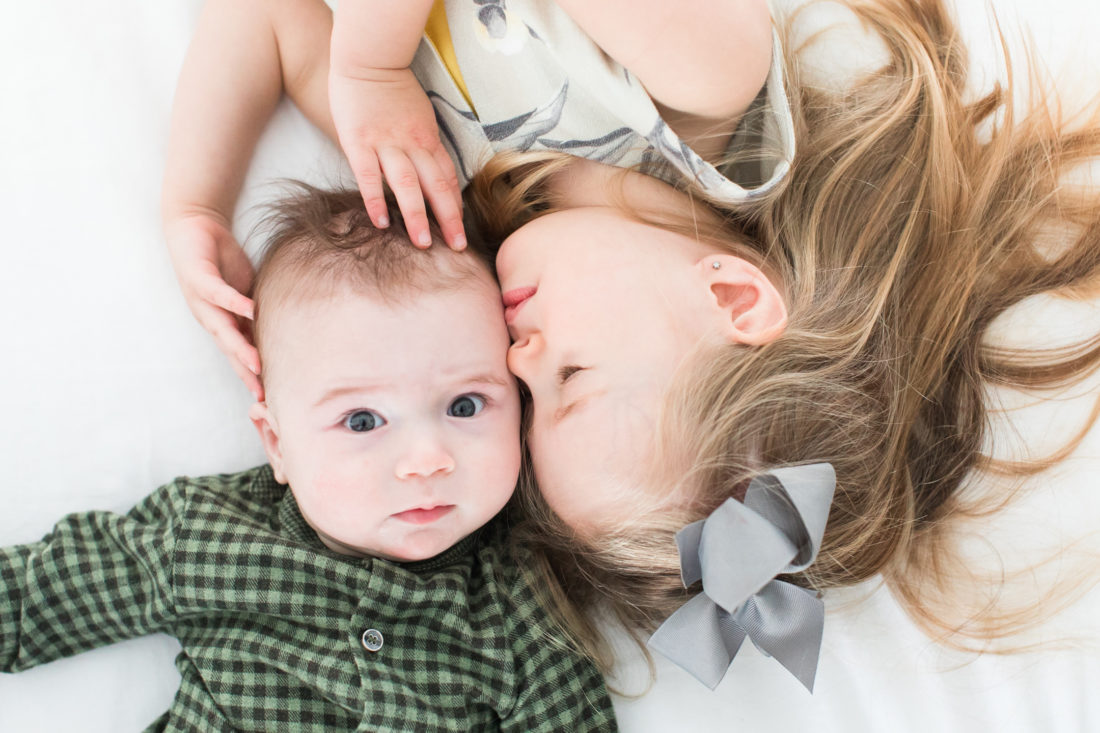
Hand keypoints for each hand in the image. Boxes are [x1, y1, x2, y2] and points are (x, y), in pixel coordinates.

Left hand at [165, 214, 261, 399]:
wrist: (195, 225)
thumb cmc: (221, 261)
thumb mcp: (245, 291)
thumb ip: (257, 312)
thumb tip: (281, 328)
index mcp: (223, 321)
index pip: (238, 353)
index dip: (251, 375)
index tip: (265, 398)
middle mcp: (211, 316)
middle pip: (229, 349)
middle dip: (245, 371)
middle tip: (260, 392)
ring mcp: (203, 299)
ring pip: (222, 328)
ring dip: (238, 346)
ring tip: (255, 363)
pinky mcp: (200, 277)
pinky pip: (219, 293)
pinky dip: (233, 303)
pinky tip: (249, 310)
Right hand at [328, 65, 465, 249]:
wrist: (369, 58)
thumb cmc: (393, 89)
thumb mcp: (420, 116)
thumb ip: (425, 144)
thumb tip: (431, 172)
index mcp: (429, 139)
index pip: (448, 178)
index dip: (456, 206)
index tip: (461, 231)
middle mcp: (413, 144)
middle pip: (436, 185)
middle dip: (448, 219)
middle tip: (456, 247)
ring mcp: (386, 143)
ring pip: (406, 184)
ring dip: (417, 215)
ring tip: (422, 243)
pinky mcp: (359, 142)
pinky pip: (369, 176)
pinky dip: (376, 200)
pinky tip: (381, 222)